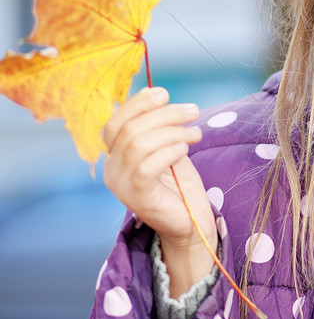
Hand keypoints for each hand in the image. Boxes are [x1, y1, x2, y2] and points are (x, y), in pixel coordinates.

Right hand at [103, 86, 217, 294]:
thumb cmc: (179, 186)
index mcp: (114, 156)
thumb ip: (157, 128)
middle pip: (130, 129)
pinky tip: (185, 150)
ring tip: (195, 133)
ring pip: (138, 144)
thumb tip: (159, 95)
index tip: (164, 93)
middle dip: (164, 114)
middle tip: (193, 111)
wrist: (191, 224)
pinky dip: (167, 152)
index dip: (137, 103)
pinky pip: (146, 167)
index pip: (115, 122)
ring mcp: (121, 185)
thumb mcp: (166, 149)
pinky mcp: (137, 198)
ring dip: (172, 131)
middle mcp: (112, 170)